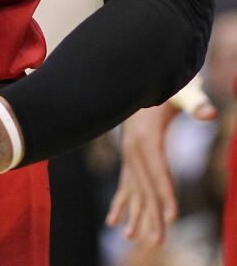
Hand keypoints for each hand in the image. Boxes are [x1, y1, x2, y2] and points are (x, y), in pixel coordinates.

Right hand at [106, 91, 215, 245]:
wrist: (134, 82)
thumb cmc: (163, 89)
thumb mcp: (178, 93)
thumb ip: (194, 103)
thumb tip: (210, 114)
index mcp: (147, 136)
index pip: (157, 170)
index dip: (165, 193)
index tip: (171, 217)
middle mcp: (134, 149)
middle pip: (144, 186)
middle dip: (151, 214)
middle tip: (157, 242)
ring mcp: (129, 155)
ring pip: (134, 189)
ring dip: (135, 214)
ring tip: (134, 238)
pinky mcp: (130, 158)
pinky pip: (125, 184)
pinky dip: (121, 203)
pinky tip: (114, 222)